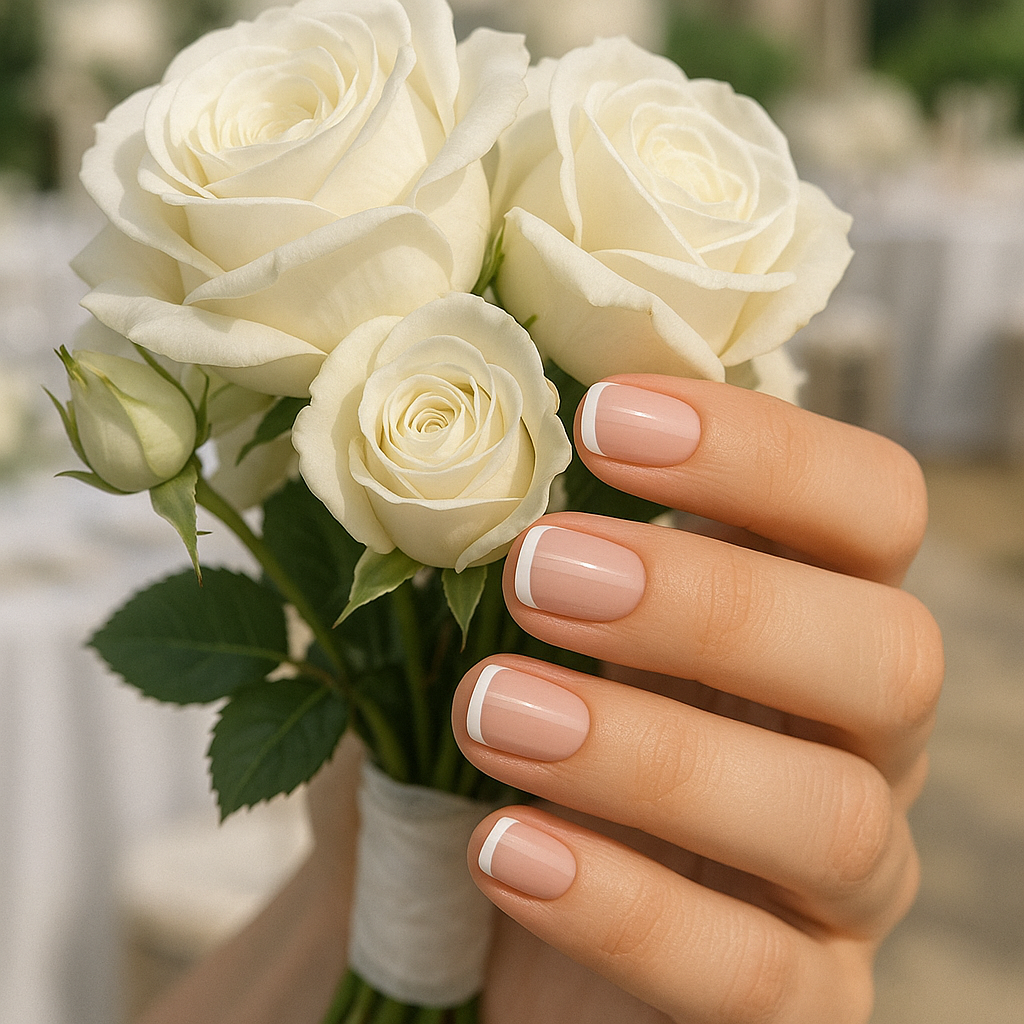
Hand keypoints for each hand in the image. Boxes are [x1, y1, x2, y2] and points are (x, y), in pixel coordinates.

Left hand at [452, 375, 942, 1022]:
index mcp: (805, 608)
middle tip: (537, 573)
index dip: (762, 451)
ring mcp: (836, 882)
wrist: (447, 907)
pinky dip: (626, 908)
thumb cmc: (479, 731)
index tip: (603, 419)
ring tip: (491, 710)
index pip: (867, 505)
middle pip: (889, 652)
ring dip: (649, 752)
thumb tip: (480, 423)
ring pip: (830, 816)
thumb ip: (516, 535)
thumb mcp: (489, 624)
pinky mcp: (795, 1003)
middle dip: (713, 603)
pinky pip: (754, 977)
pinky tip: (505, 852)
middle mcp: (849, 736)